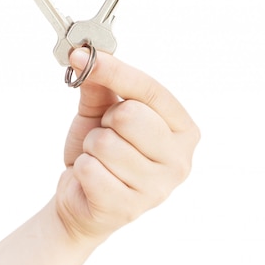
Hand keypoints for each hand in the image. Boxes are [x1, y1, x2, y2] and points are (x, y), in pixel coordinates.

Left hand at [55, 49, 199, 242]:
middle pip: (130, 116)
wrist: (82, 197)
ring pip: (106, 144)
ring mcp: (158, 188)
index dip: (115, 71)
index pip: (150, 90)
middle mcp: (180, 160)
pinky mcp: (128, 208)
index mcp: (183, 129)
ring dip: (91, 148)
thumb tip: (87, 56)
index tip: (82, 56)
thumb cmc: (99, 151)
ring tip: (99, 159)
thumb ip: (100, 83)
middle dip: (105, 122)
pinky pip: (91, 171)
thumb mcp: (101, 111)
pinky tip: (92, 180)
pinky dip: (82, 170)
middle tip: (105, 134)